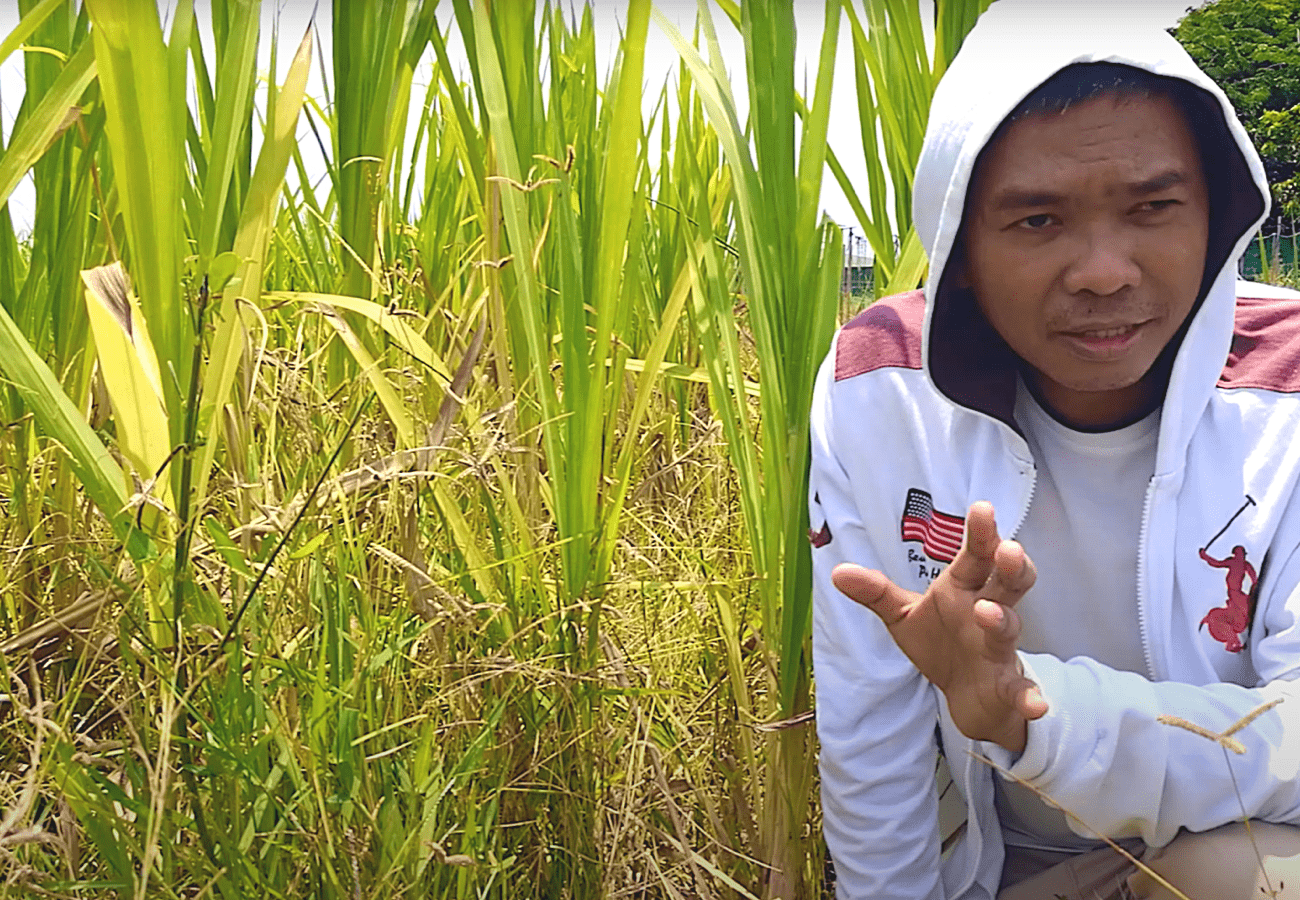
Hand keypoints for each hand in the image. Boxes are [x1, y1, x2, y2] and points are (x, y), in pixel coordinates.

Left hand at [832, 501, 1046, 752]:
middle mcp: (988, 612)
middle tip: (1009, 549)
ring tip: (988, 613)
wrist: (966, 695)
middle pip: (1006, 583)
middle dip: (1010, 566)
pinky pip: (1022, 692)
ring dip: (1002, 620)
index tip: (983, 509)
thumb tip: (838, 572)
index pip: (975, 557)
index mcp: (964, 589)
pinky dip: (1031, 697)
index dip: (981, 535)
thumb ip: (875, 592)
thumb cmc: (940, 641)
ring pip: (1009, 629)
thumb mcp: (903, 615)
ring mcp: (1000, 649)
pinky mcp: (1009, 688)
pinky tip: (1037, 706)